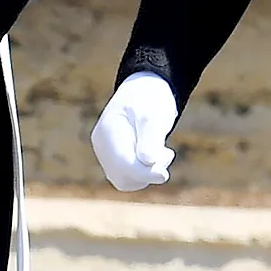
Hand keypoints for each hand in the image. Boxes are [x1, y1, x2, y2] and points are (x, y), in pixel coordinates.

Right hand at [91, 73, 177, 190]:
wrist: (144, 90)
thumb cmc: (149, 98)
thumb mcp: (153, 113)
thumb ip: (151, 138)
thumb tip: (149, 162)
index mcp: (107, 131)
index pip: (123, 162)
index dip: (143, 173)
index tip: (164, 175)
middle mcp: (102, 146)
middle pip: (123, 176)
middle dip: (147, 172)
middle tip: (167, 153)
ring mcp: (106, 155)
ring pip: (127, 180)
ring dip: (148, 173)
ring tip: (164, 151)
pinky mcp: (115, 161)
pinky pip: (129, 178)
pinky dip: (145, 173)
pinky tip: (156, 155)